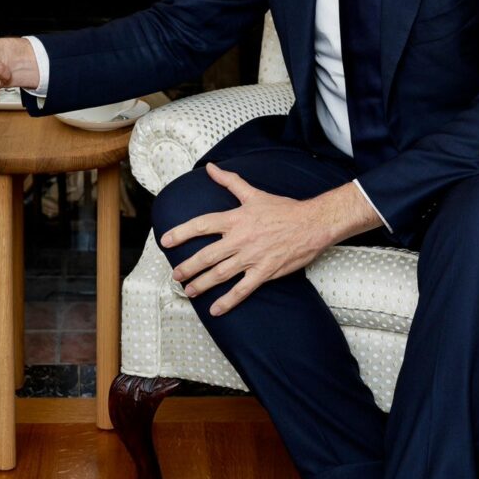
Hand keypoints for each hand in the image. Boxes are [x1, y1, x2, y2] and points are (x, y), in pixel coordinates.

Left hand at [161, 165, 378, 315]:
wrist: (312, 224)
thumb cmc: (283, 209)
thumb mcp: (254, 193)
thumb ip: (230, 182)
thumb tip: (211, 168)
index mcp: (236, 219)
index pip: (202, 225)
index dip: (181, 233)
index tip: (166, 241)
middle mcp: (240, 239)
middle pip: (207, 255)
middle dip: (188, 267)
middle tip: (175, 275)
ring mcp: (252, 257)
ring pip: (220, 274)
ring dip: (202, 284)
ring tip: (189, 291)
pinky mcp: (265, 272)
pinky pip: (242, 290)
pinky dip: (228, 301)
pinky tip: (216, 310)